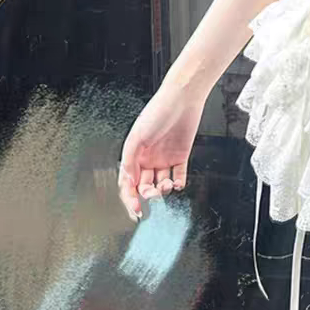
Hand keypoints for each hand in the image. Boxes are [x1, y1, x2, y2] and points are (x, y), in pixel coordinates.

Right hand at [117, 82, 205, 220]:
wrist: (182, 99)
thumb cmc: (157, 112)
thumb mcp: (137, 137)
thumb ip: (130, 161)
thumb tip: (127, 181)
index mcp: (134, 154)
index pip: (128, 183)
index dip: (130, 198)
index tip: (135, 210)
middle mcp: (148, 158)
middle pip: (144, 186)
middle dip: (147, 195)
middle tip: (152, 196)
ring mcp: (164, 158)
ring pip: (161, 183)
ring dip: (163, 189)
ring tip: (166, 184)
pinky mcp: (180, 156)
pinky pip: (179, 175)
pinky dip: (178, 183)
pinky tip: (177, 183)